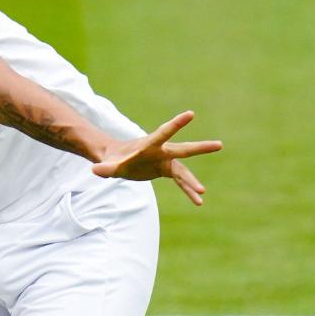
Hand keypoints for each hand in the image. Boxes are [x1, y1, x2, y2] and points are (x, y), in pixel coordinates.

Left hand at [91, 110, 221, 205]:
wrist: (118, 161)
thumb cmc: (113, 159)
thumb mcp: (108, 165)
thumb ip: (104, 167)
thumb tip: (95, 171)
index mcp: (149, 144)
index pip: (164, 132)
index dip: (176, 124)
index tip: (190, 114)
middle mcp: (161, 150)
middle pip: (183, 149)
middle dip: (200, 148)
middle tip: (219, 145)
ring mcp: (166, 160)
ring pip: (184, 171)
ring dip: (192, 182)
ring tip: (203, 193)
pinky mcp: (167, 170)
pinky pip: (181, 181)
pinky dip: (188, 190)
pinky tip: (198, 201)